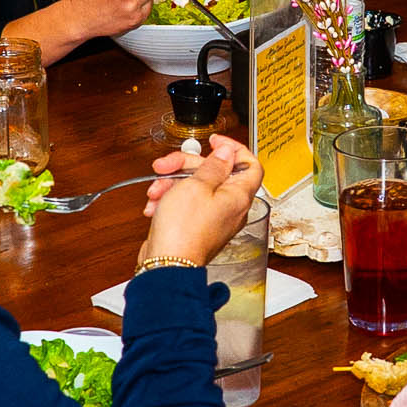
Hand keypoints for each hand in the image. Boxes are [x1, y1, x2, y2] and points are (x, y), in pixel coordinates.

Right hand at [141, 135, 261, 267]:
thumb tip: (227, 152)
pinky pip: (187, 204)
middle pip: (215, 173)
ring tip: (157, 191)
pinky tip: (156, 205)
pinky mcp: (197, 227)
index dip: (234, 149)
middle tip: (168, 165)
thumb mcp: (197, 185)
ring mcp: (214, 218)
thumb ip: (214, 165)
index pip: (250, 164)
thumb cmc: (183, 230)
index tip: (215, 142)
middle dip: (187, 165)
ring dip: (173, 183)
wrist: (166, 264)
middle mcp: (230, 208)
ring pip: (196, 187)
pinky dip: (171, 200)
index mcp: (239, 196)